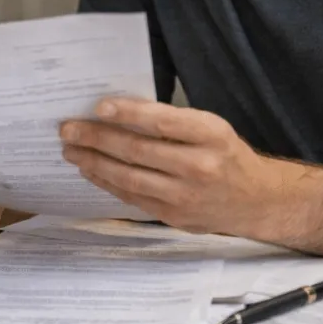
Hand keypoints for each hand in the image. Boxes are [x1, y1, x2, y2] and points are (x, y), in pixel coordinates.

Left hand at [59, 98, 281, 238]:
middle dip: (97, 139)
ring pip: (130, 178)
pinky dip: (107, 183)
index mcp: (211, 135)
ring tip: (71, 150)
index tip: (99, 107)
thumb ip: (172, 122)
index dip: (129, 114)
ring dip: (94, 163)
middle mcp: (199, 166)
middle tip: (67, 129)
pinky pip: (132, 197)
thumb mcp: (210, 129)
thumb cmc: (226, 155)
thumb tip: (119, 112)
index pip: (163, 122)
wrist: (255, 200)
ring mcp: (185, 196)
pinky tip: (90, 170)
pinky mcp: (173, 216)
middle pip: (138, 151)